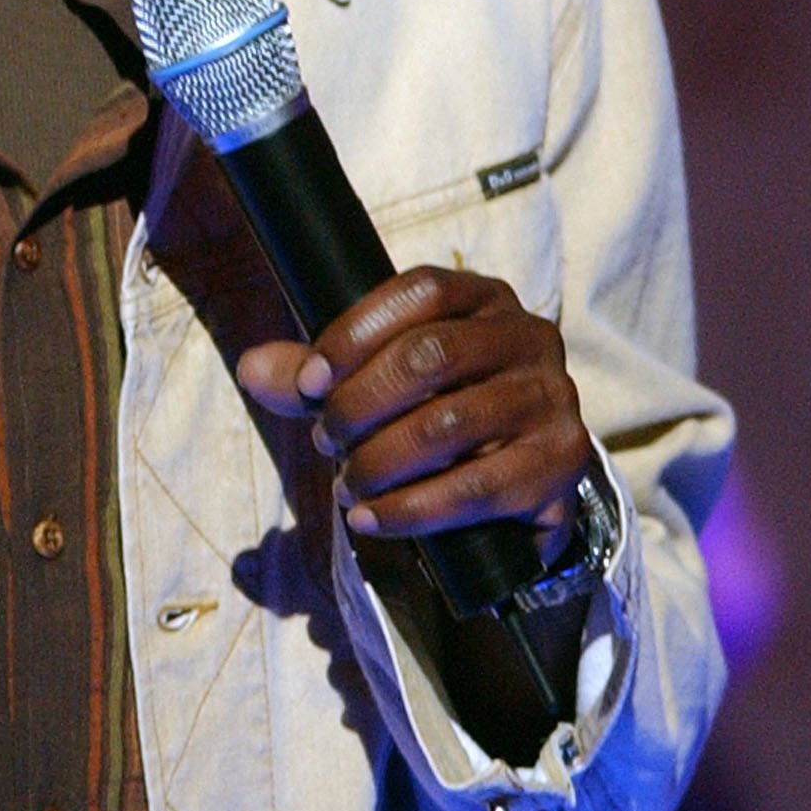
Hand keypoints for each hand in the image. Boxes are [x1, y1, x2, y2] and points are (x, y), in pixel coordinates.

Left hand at [236, 266, 593, 549]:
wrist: (517, 477)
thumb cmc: (438, 409)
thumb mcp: (379, 379)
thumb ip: (315, 372)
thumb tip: (251, 368)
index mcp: (483, 298)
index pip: (420, 291)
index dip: (354, 333)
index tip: (309, 383)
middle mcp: (528, 336)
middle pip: (431, 354)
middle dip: (360, 403)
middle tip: (324, 440)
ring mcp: (551, 399)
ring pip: (449, 424)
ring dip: (379, 461)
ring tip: (346, 484)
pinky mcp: (559, 463)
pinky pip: (476, 487)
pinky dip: (410, 509)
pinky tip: (371, 519)